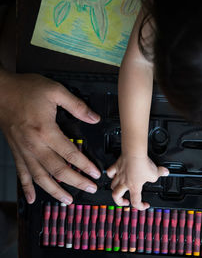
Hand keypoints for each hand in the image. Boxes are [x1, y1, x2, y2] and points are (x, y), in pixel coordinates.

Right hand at [0, 72, 100, 204]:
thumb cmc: (26, 89)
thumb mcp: (55, 91)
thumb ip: (77, 106)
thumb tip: (95, 118)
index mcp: (46, 131)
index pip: (70, 154)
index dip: (85, 165)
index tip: (96, 174)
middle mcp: (34, 145)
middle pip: (58, 170)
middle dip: (76, 182)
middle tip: (90, 189)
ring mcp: (24, 151)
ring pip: (40, 177)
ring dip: (55, 191)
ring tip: (67, 200)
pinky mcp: (16, 152)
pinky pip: (21, 174)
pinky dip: (27, 187)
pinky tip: (31, 198)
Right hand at [107, 155, 168, 209]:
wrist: (134, 153)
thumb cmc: (142, 164)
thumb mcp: (155, 173)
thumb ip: (160, 173)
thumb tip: (165, 172)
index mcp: (134, 187)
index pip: (136, 202)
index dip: (140, 206)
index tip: (145, 205)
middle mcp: (124, 183)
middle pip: (116, 196)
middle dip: (119, 201)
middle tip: (124, 201)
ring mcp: (119, 175)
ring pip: (112, 185)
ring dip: (115, 188)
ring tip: (119, 189)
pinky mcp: (117, 166)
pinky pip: (110, 172)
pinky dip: (111, 174)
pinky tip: (113, 175)